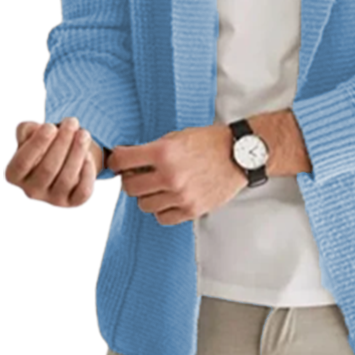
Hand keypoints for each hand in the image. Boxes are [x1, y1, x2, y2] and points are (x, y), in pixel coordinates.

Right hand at [5, 117, 99, 206]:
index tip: (50, 126)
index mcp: (15, 174)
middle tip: (72, 122)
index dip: (37, 144)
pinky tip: (88, 156)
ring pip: (67, 179)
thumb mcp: (31, 133)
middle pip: (47, 168)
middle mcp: (31, 190)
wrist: (64, 158)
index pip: (22, 163)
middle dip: (62, 142)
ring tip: (84, 134)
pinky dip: (87, 172)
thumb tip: (34, 131)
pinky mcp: (72, 201)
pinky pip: (82, 191)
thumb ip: (27, 130)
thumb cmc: (44, 143)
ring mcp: (53, 199)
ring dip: (77, 153)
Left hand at [107, 124, 247, 224]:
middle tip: (139, 174)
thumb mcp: (177, 136)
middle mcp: (169, 175)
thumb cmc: (209, 142)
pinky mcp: (191, 210)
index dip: (116, 161)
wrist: (239, 155)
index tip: (118, 163)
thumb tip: (128, 160)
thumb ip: (153, 149)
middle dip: (130, 179)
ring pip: (143, 204)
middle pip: (129, 186)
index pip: (122, 161)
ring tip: (158, 186)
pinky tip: (169, 198)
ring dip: (147, 196)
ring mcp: (180, 195)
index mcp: (164, 152)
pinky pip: (162, 217)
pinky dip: (162, 209)